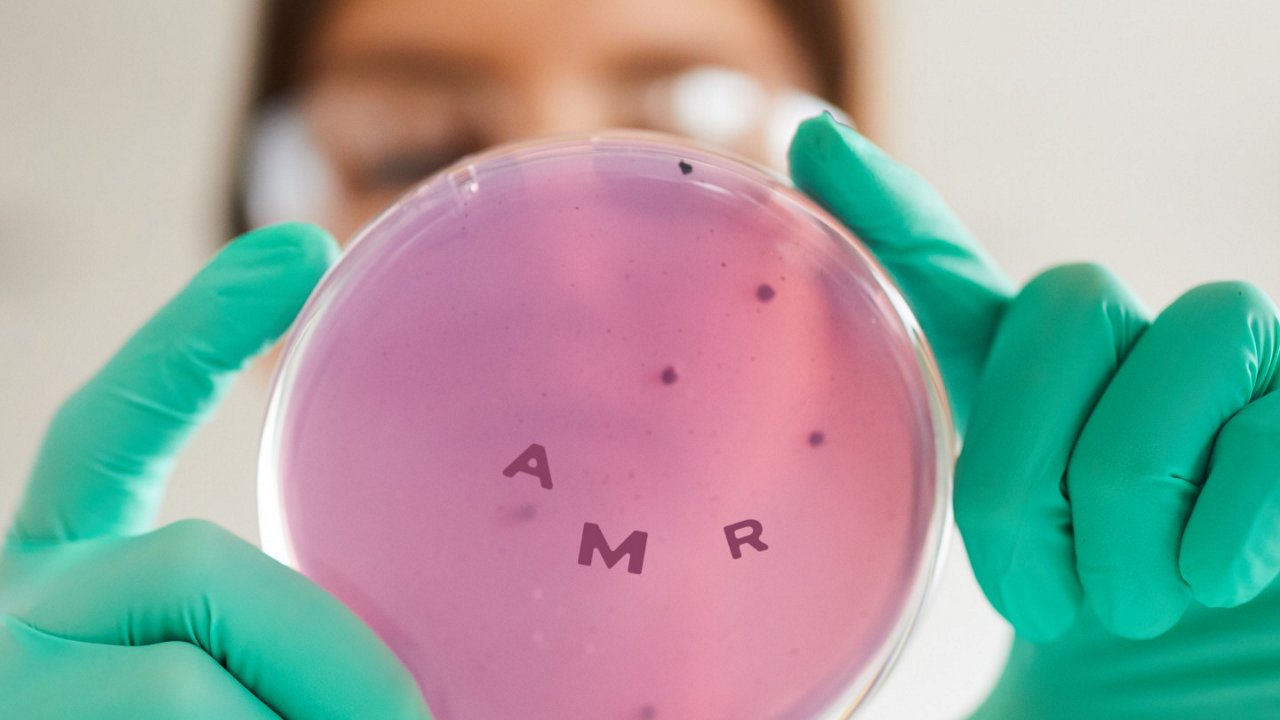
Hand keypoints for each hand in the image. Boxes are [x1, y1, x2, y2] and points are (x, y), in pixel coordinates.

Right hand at [0, 224, 430, 718]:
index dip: (194, 329)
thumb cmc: (139, 718)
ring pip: (180, 680)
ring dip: (290, 710)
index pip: (110, 426)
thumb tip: (419, 674)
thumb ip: (270, 636)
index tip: (298, 248)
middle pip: (191, 569)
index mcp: (57, 577)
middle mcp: (10, 611)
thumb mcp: (204, 664)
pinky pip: (167, 716)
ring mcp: (8, 680)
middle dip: (325, 649)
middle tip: (418, 719)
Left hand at [790, 114, 1279, 716]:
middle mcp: (1139, 359)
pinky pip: (1273, 427)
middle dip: (1035, 465)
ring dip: (1135, 515)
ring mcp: (1249, 376)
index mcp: (1044, 401)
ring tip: (1143, 600)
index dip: (883, 205)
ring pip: (1172, 350)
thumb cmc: (1129, 691)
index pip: (952, 275)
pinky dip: (1225, 534)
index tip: (807, 142)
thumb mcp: (1014, 652)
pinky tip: (1225, 583)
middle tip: (1055, 598)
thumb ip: (920, 649)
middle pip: (1064, 301)